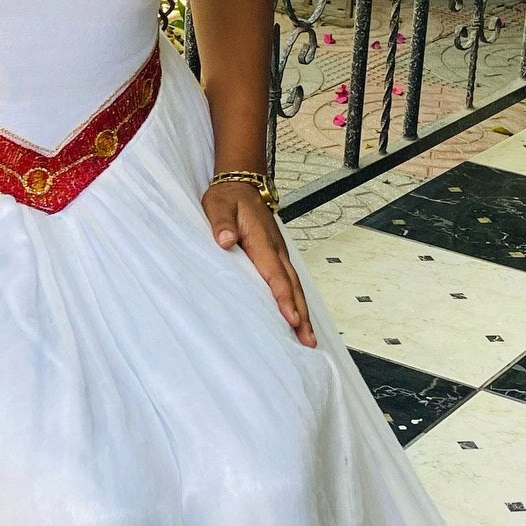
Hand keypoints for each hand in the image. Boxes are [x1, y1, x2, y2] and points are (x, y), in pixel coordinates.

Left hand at [202, 181, 315, 348]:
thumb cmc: (227, 198)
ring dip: (303, 311)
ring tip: (309, 338)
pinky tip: (298, 319)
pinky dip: (297, 301)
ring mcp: (279, 253)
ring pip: (295, 286)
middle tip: (308, 341)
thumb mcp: (217, 206)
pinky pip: (290, 282)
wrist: (241, 184)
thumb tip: (225, 240)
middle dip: (301, 314)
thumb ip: (221, 223)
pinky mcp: (277, 257)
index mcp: (262, 240)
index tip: (291, 318)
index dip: (283, 298)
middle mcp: (276, 249)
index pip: (275, 274)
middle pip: (292, 286)